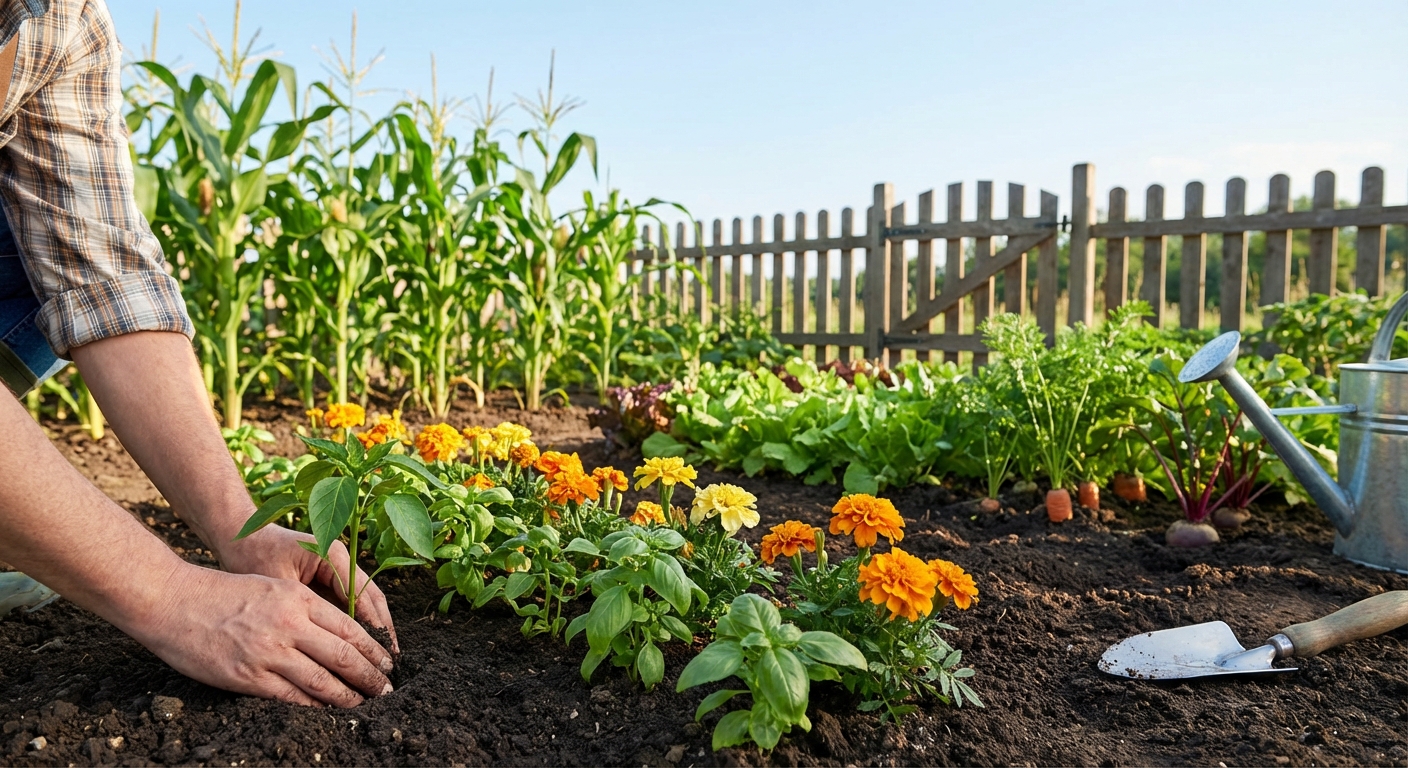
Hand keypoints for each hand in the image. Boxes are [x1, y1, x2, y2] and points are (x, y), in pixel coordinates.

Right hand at [129, 563, 393, 706]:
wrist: (174, 601)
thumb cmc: (224, 592)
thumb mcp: (274, 586)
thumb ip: (306, 607)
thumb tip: (340, 632)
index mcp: (299, 599)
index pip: (351, 629)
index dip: (374, 650)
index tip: (388, 663)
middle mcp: (289, 625)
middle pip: (344, 656)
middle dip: (371, 677)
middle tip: (387, 690)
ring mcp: (269, 653)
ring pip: (323, 681)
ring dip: (350, 697)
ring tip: (365, 704)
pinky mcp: (248, 677)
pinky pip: (292, 697)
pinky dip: (316, 706)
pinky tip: (329, 711)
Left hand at [216, 525, 397, 651]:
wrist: (239, 536)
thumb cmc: (253, 558)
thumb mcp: (279, 586)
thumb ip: (306, 610)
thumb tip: (330, 646)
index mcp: (333, 554)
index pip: (362, 593)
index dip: (373, 624)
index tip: (382, 650)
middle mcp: (341, 559)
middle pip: (371, 597)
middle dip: (380, 629)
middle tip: (391, 660)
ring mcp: (337, 568)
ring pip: (364, 602)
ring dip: (372, 629)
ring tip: (381, 659)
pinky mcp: (329, 578)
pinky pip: (348, 604)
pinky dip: (354, 626)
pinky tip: (359, 649)